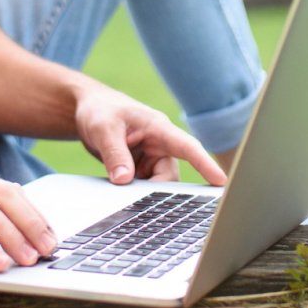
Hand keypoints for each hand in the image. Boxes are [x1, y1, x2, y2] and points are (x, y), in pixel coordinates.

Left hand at [74, 85, 226, 185]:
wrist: (86, 110)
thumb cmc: (100, 109)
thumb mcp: (103, 128)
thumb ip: (114, 153)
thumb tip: (124, 180)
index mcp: (158, 128)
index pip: (188, 147)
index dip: (205, 164)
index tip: (221, 180)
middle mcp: (159, 145)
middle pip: (170, 175)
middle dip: (157, 189)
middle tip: (135, 197)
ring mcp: (151, 158)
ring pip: (158, 184)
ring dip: (143, 192)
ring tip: (122, 190)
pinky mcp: (140, 169)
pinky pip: (144, 186)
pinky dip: (135, 192)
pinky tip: (121, 192)